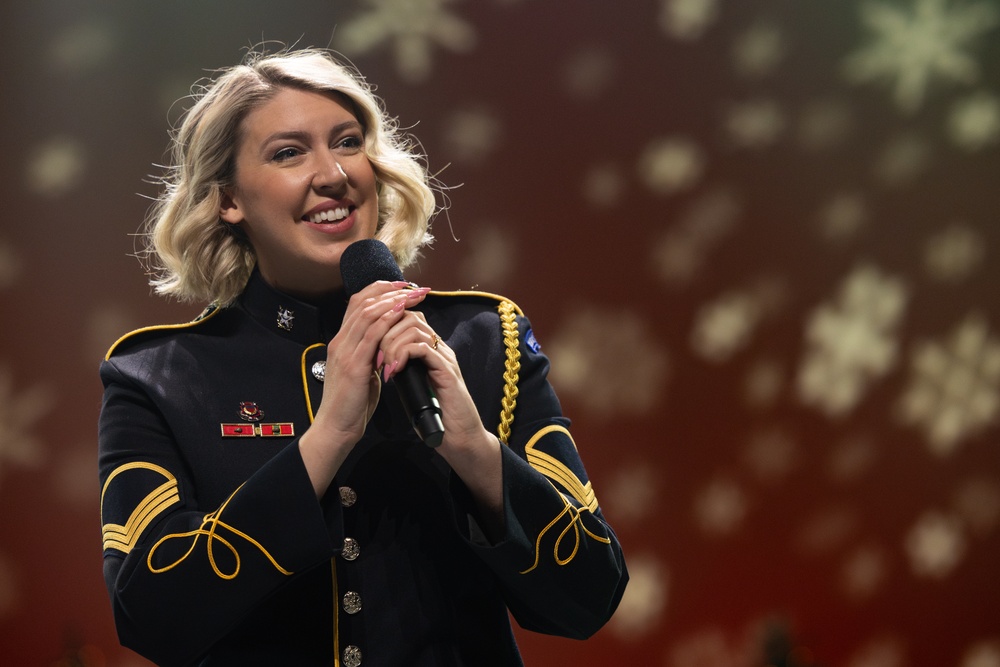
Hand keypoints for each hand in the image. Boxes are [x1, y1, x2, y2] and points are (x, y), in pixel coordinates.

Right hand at [298, 281, 429, 495]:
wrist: (336, 427)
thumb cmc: (351, 403)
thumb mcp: (363, 372)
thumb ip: (371, 354)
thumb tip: (387, 342)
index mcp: (342, 341)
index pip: (357, 303)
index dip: (380, 290)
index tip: (403, 286)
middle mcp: (340, 341)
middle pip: (362, 302)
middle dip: (390, 290)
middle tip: (414, 286)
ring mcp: (345, 351)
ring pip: (367, 313)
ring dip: (393, 301)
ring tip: (414, 295)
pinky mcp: (353, 365)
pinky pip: (370, 335)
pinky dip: (387, 320)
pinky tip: (401, 313)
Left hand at [379, 309, 503, 519]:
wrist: (459, 437)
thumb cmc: (436, 416)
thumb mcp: (413, 387)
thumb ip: (403, 370)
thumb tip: (380, 361)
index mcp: (431, 350)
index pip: (407, 318)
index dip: (385, 326)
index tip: (370, 347)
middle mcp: (439, 348)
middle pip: (409, 316)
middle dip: (385, 332)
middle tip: (375, 356)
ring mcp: (445, 358)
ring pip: (414, 328)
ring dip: (392, 343)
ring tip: (383, 365)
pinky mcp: (447, 371)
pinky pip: (423, 348)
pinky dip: (404, 354)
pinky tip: (395, 371)